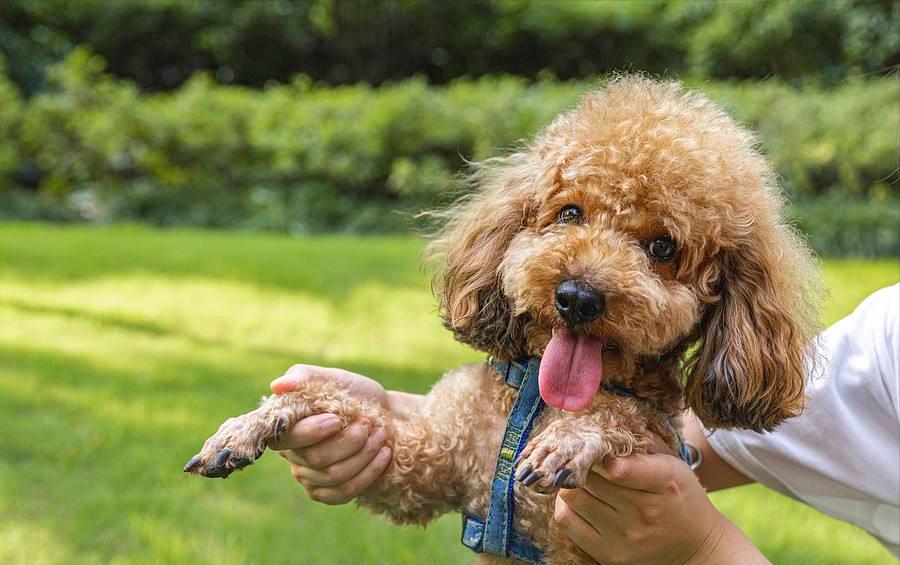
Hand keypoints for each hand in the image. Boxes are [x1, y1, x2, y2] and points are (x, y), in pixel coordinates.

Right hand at [267, 364, 393, 504]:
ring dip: (364, 455)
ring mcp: (307, 477)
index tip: (338, 419)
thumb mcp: (333, 378)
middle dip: (350, 441)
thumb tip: (277, 386)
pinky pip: (344, 492)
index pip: (288, 437)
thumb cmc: (354, 395)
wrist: (382, 414)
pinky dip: (368, 473)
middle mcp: (291, 455)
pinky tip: (383, 456)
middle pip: (316, 458)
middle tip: (368, 424)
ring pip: (334, 476)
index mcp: (287, 426)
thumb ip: (304, 377)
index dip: (314, 431)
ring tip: (380, 436)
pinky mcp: (325, 493)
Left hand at [554, 437, 768, 564]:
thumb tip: (607, 422)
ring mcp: (625, 536)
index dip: (599, 453)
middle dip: (583, 463)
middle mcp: (645, 512)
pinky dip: (565, 504)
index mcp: (665, 483)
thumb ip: (644, 442)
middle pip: (590, 478)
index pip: (618, 467)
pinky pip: (566, 520)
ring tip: (583, 478)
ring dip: (573, 482)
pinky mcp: (609, 554)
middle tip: (583, 458)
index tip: (596, 446)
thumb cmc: (681, 497)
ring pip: (573, 496)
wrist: (696, 549)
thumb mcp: (674, 464)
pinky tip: (578, 497)